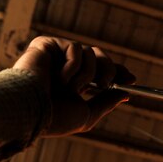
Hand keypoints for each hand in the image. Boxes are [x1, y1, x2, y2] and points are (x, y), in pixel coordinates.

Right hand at [13, 36, 133, 135]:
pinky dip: (72, 66)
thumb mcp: (86, 114)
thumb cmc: (53, 117)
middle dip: (109, 70)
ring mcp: (55, 56)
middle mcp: (64, 68)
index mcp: (72, 84)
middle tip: (106, 84)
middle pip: (100, 57)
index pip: (99, 72)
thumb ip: (105, 103)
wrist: (30, 110)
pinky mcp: (46, 44)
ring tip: (71, 88)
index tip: (132, 80)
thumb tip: (125, 94)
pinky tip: (58, 78)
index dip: (117, 73)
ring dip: (87, 74)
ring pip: (90, 53)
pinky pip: (75, 48)